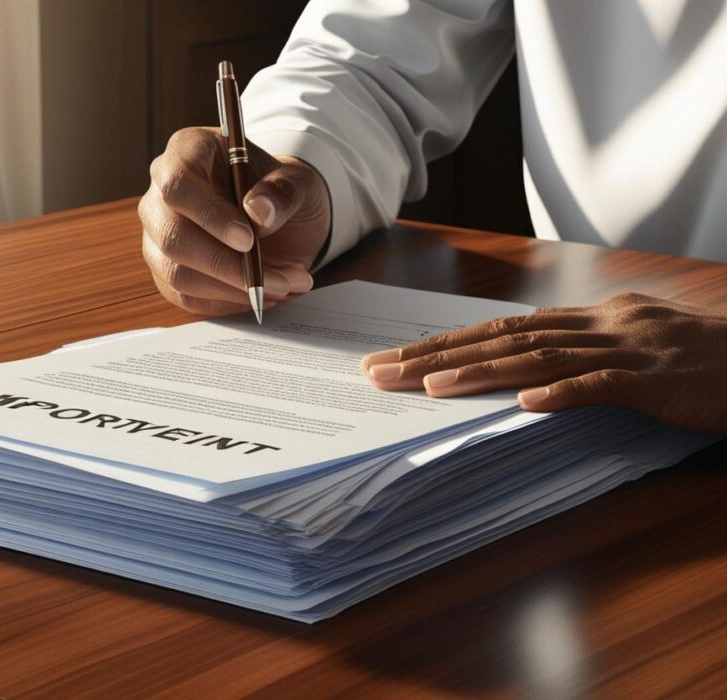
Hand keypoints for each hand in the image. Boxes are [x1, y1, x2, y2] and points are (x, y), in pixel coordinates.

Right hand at [139, 127, 329, 314]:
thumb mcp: (299, 183)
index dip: (209, 215)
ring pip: (177, 274)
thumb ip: (283, 193)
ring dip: (235, 290)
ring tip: (286, 285)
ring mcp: (160, 236)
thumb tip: (258, 213)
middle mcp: (162, 195)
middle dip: (227, 266)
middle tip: (280, 278)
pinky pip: (187, 297)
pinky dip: (230, 302)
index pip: (178, 184)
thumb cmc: (282, 192)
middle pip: (172, 236)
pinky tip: (265, 294)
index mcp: (187, 152)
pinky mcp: (169, 271)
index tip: (249, 240)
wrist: (280, 219)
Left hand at [362, 292, 726, 433]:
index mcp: (587, 317)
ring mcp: (626, 347)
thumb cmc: (695, 357)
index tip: (395, 358)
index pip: (499, 327)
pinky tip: (524, 406)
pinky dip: (561, 394)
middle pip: (502, 337)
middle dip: (438, 355)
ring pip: (539, 357)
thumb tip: (521, 375)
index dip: (444, 343)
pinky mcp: (656, 379)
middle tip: (382, 371)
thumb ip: (576, 353)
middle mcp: (597, 323)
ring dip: (481, 373)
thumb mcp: (628, 344)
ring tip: (430, 387)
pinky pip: (602, 386)